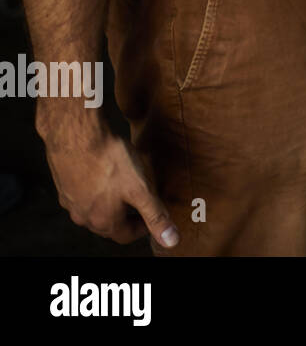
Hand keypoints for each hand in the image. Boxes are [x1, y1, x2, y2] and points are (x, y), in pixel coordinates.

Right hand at [43, 119, 179, 248]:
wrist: (76, 136)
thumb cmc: (109, 162)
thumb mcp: (140, 190)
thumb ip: (155, 216)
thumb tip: (171, 240)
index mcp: (103, 221)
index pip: (125, 236)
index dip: (142, 229)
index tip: (151, 218)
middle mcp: (83, 216)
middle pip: (108, 225)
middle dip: (126, 216)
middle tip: (140, 203)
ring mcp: (70, 200)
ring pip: (93, 209)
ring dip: (110, 203)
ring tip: (124, 187)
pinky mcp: (63, 183)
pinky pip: (82, 193)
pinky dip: (95, 189)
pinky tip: (104, 173)